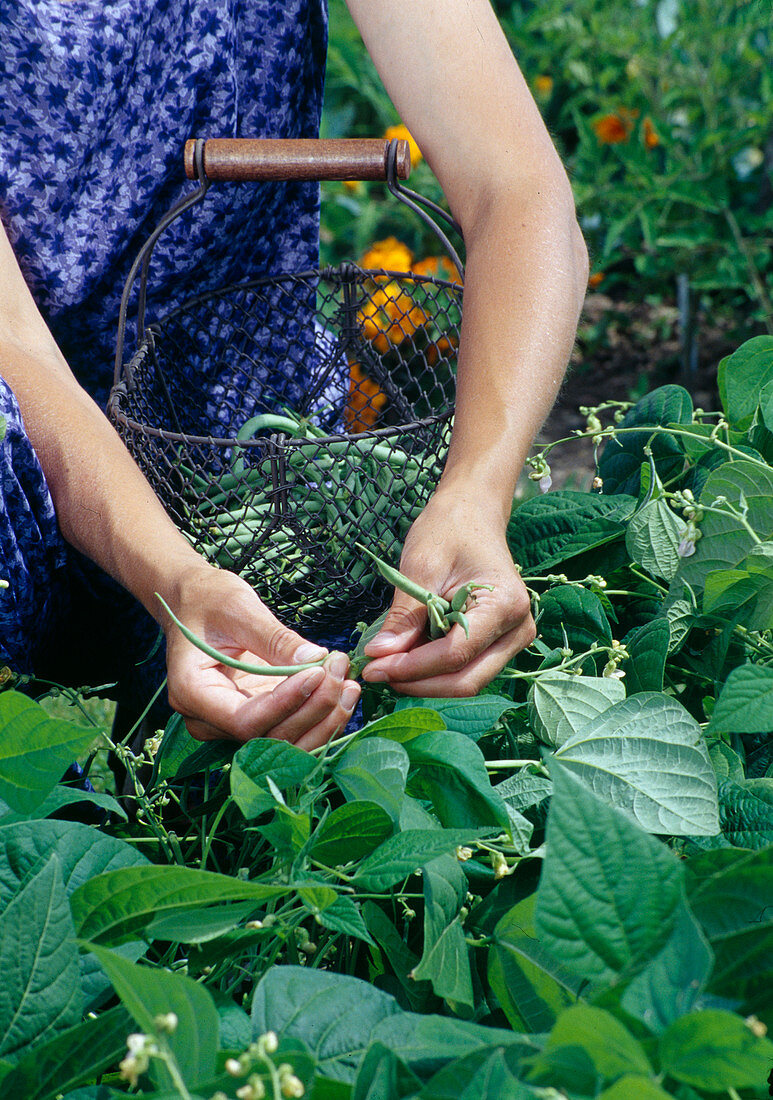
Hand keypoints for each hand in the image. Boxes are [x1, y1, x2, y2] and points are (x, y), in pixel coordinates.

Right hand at [162, 566, 359, 749]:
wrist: (195, 602)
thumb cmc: (209, 599)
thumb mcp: (238, 607)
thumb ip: (274, 637)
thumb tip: (314, 658)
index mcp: (192, 693)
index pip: (246, 720)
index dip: (287, 702)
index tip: (318, 671)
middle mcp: (208, 720)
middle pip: (269, 736)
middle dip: (313, 708)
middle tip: (341, 667)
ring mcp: (231, 723)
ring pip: (285, 741)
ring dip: (324, 718)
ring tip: (350, 683)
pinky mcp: (255, 716)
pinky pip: (291, 728)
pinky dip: (321, 715)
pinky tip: (345, 691)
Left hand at [361, 493, 534, 695]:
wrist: (473, 513)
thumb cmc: (449, 530)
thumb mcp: (420, 568)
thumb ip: (404, 617)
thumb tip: (379, 655)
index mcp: (504, 605)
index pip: (455, 655)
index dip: (411, 668)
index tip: (372, 667)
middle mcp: (519, 628)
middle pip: (466, 679)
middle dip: (418, 682)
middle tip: (376, 673)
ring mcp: (513, 638)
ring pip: (468, 680)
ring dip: (425, 681)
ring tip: (387, 666)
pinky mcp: (501, 642)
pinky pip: (468, 668)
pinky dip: (435, 670)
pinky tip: (406, 659)